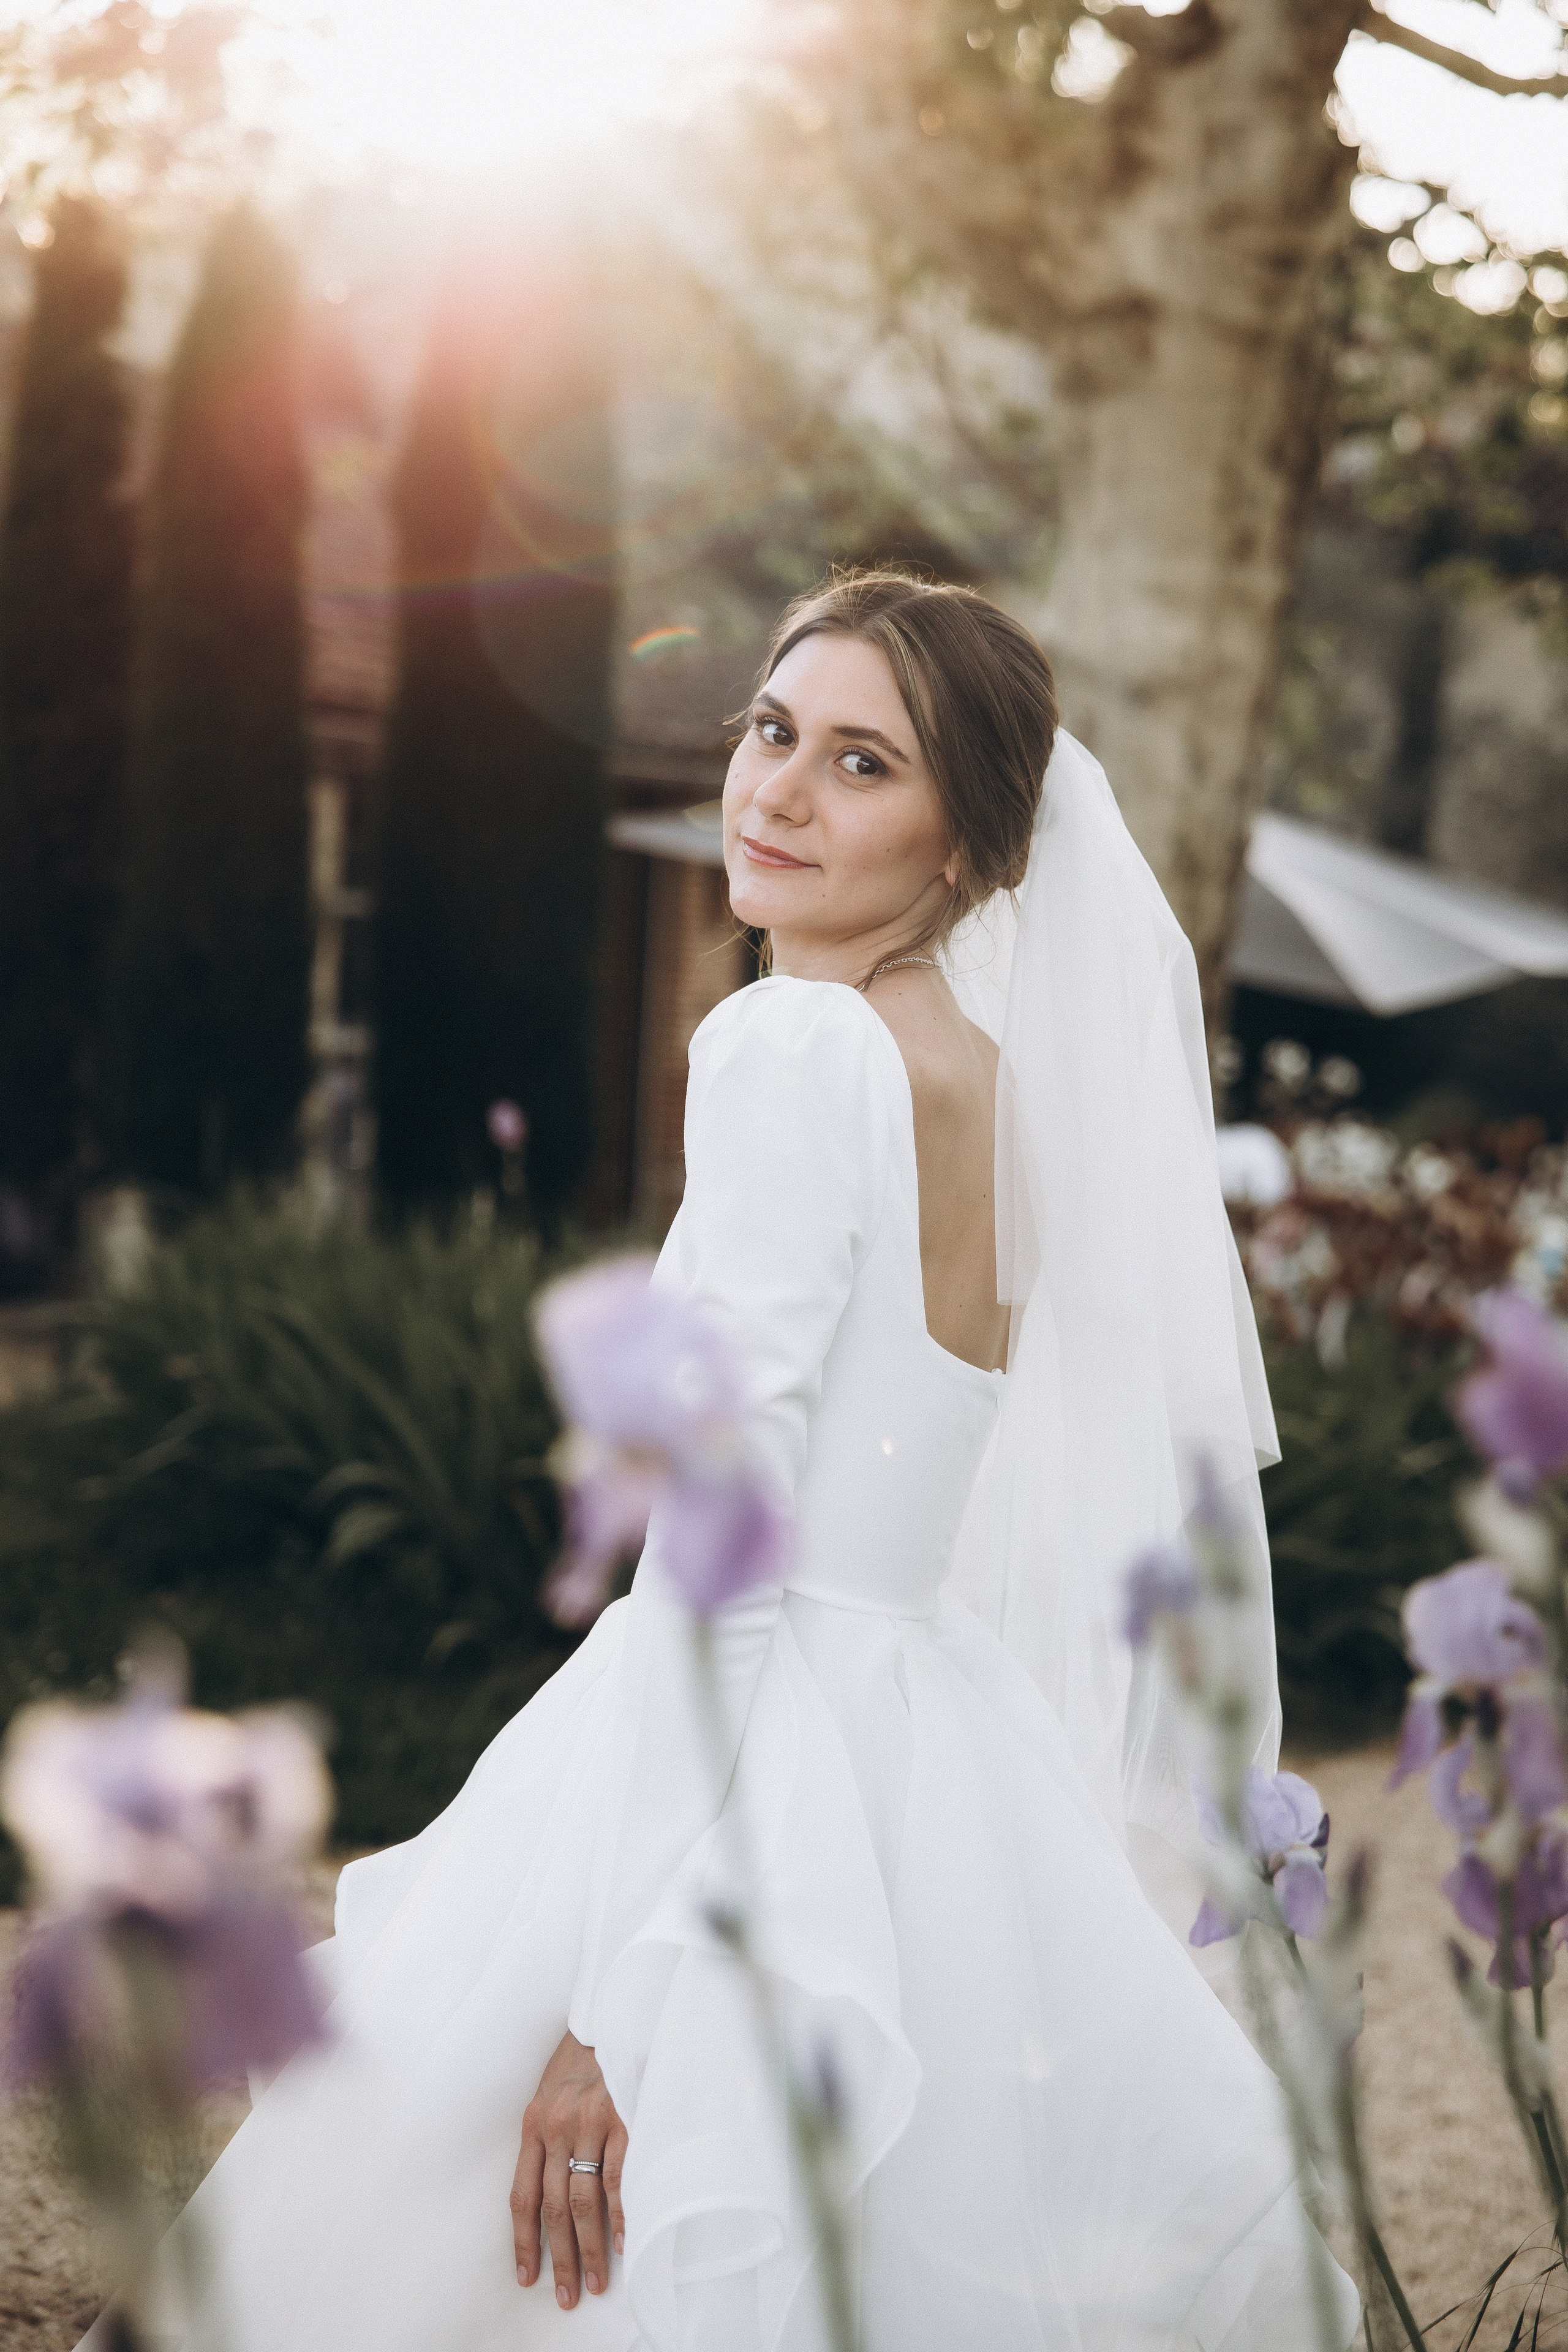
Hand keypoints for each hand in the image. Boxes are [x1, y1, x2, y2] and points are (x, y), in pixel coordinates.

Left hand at [511, 2029, 627, 2307]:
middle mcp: (558, 2128)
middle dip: (560, 2257)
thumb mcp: (547, 2097)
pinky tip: (623, 2240)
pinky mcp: (624, 2119)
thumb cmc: (578, 2063)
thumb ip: (544, 2140)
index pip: (523, 2196)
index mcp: (534, 2126)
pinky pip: (620, 2175)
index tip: (528, 2277)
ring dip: (590, 2246)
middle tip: (566, 2295)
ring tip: (596, 2280)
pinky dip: (622, 2212)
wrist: (610, 2016)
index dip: (524, 2241)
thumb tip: (544, 2195)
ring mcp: (591, 2124)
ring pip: (586, 2199)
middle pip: (555, 2207)